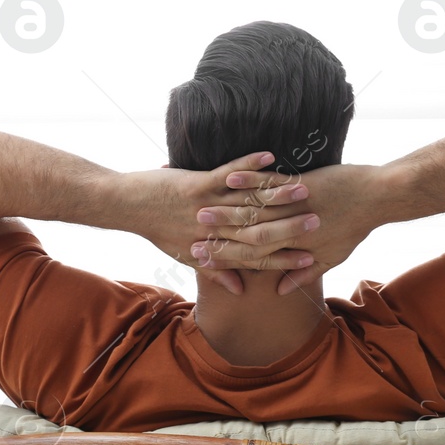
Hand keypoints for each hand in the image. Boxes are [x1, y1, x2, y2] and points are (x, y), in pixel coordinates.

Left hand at [115, 151, 316, 293]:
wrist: (126, 206)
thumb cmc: (157, 229)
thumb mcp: (186, 255)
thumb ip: (217, 272)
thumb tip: (240, 289)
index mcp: (213, 248)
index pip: (256, 257)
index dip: (284, 258)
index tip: (309, 258)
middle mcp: (213, 230)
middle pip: (259, 231)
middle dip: (291, 227)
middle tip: (318, 222)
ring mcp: (206, 206)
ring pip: (249, 203)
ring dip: (278, 195)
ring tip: (305, 190)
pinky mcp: (197, 184)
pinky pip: (228, 174)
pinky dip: (250, 165)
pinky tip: (270, 155)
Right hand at [192, 163, 384, 293]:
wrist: (377, 198)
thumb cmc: (354, 227)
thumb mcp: (331, 257)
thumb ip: (302, 275)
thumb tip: (279, 292)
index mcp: (296, 249)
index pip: (254, 257)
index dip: (227, 257)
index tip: (201, 257)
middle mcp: (292, 230)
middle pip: (248, 234)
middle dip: (217, 232)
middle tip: (191, 231)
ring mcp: (295, 205)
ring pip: (255, 208)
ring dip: (226, 206)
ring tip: (201, 203)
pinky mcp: (302, 182)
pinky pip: (270, 181)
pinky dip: (249, 178)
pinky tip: (232, 177)